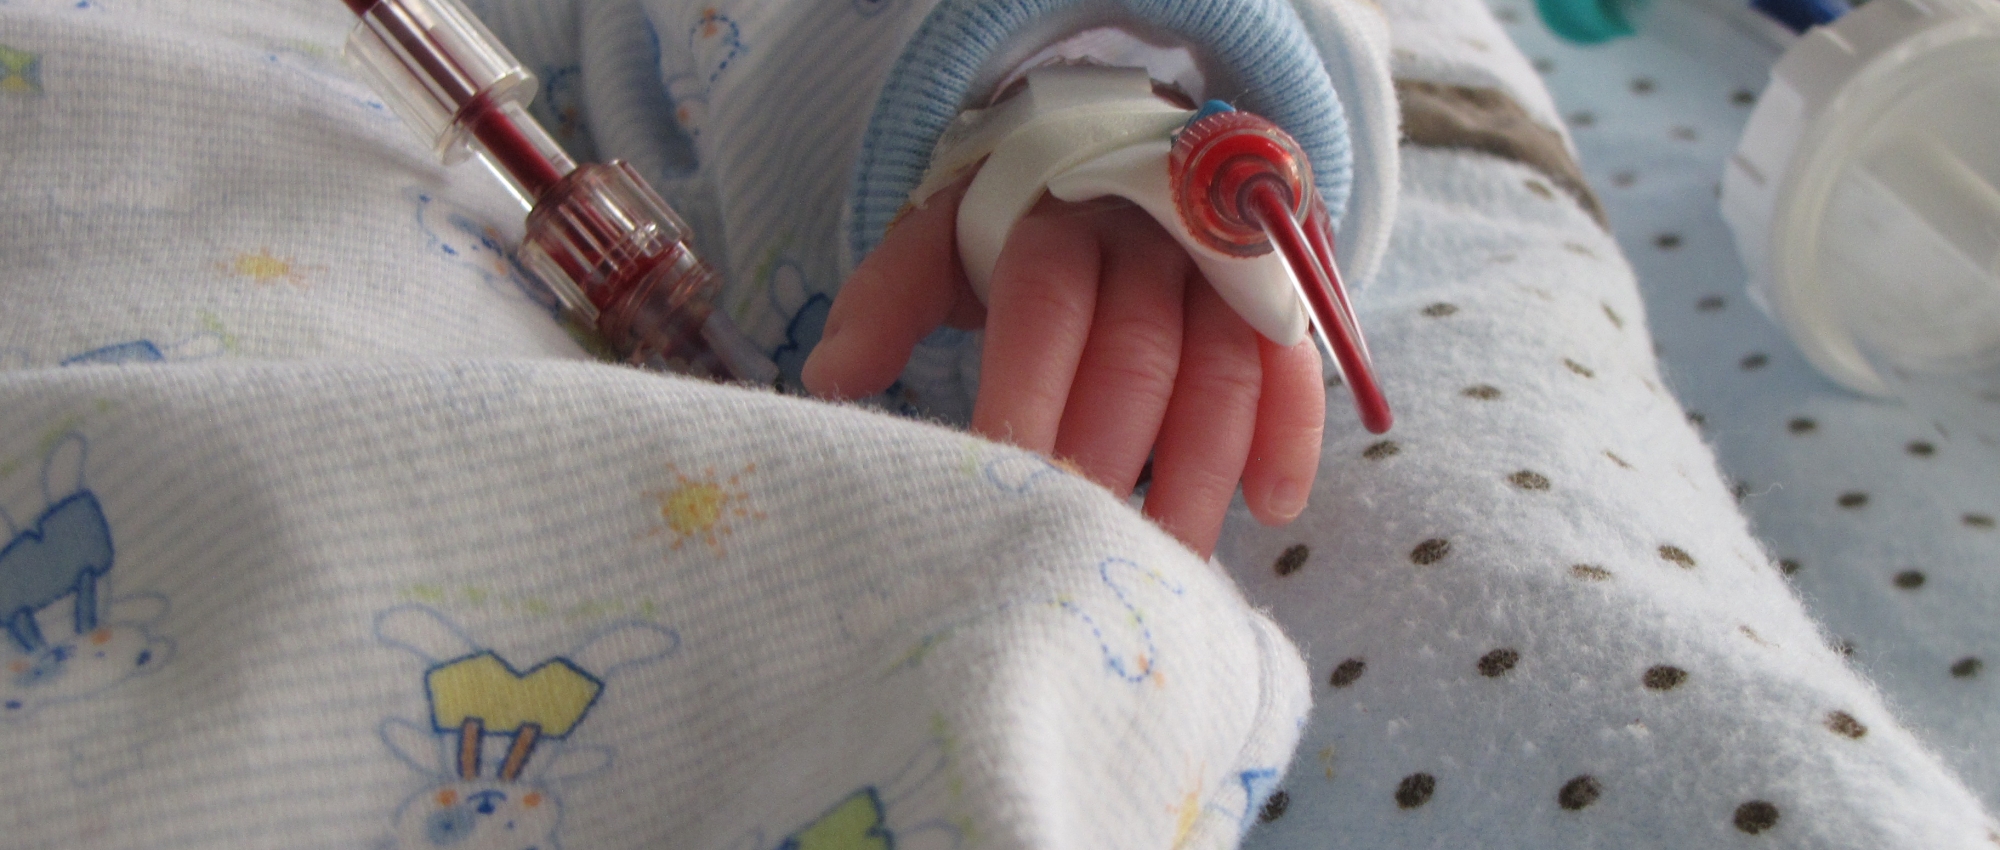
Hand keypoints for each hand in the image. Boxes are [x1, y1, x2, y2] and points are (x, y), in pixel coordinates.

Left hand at [801, 179, 1325, 555]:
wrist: (1123, 158)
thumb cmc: (1017, 227)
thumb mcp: (942, 238)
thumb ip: (888, 297)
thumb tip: (831, 378)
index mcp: (1054, 220)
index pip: (1043, 305)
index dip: (1027, 394)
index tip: (1003, 483)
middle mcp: (1146, 237)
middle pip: (1136, 349)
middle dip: (1108, 453)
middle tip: (1078, 547)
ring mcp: (1219, 269)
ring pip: (1218, 369)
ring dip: (1198, 472)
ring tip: (1166, 560)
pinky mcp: (1274, 300)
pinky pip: (1294, 366)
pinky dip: (1289, 436)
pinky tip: (1270, 510)